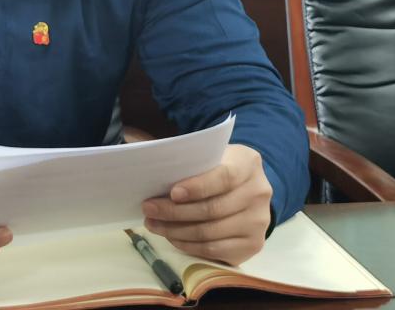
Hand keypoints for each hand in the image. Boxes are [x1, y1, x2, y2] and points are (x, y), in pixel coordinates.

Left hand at [142, 144, 272, 264]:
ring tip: (153, 224)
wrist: (247, 189)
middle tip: (148, 209)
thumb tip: (135, 143)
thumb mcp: (209, 154)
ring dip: (176, 231)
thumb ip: (182, 154)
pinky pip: (215, 250)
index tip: (172, 193)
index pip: (223, 177)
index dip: (197, 187)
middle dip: (174, 212)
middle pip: (213, 209)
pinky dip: (189, 246)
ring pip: (210, 232)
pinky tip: (172, 237)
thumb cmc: (218, 168)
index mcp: (248, 164)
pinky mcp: (253, 245)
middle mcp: (259, 193)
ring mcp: (258, 222)